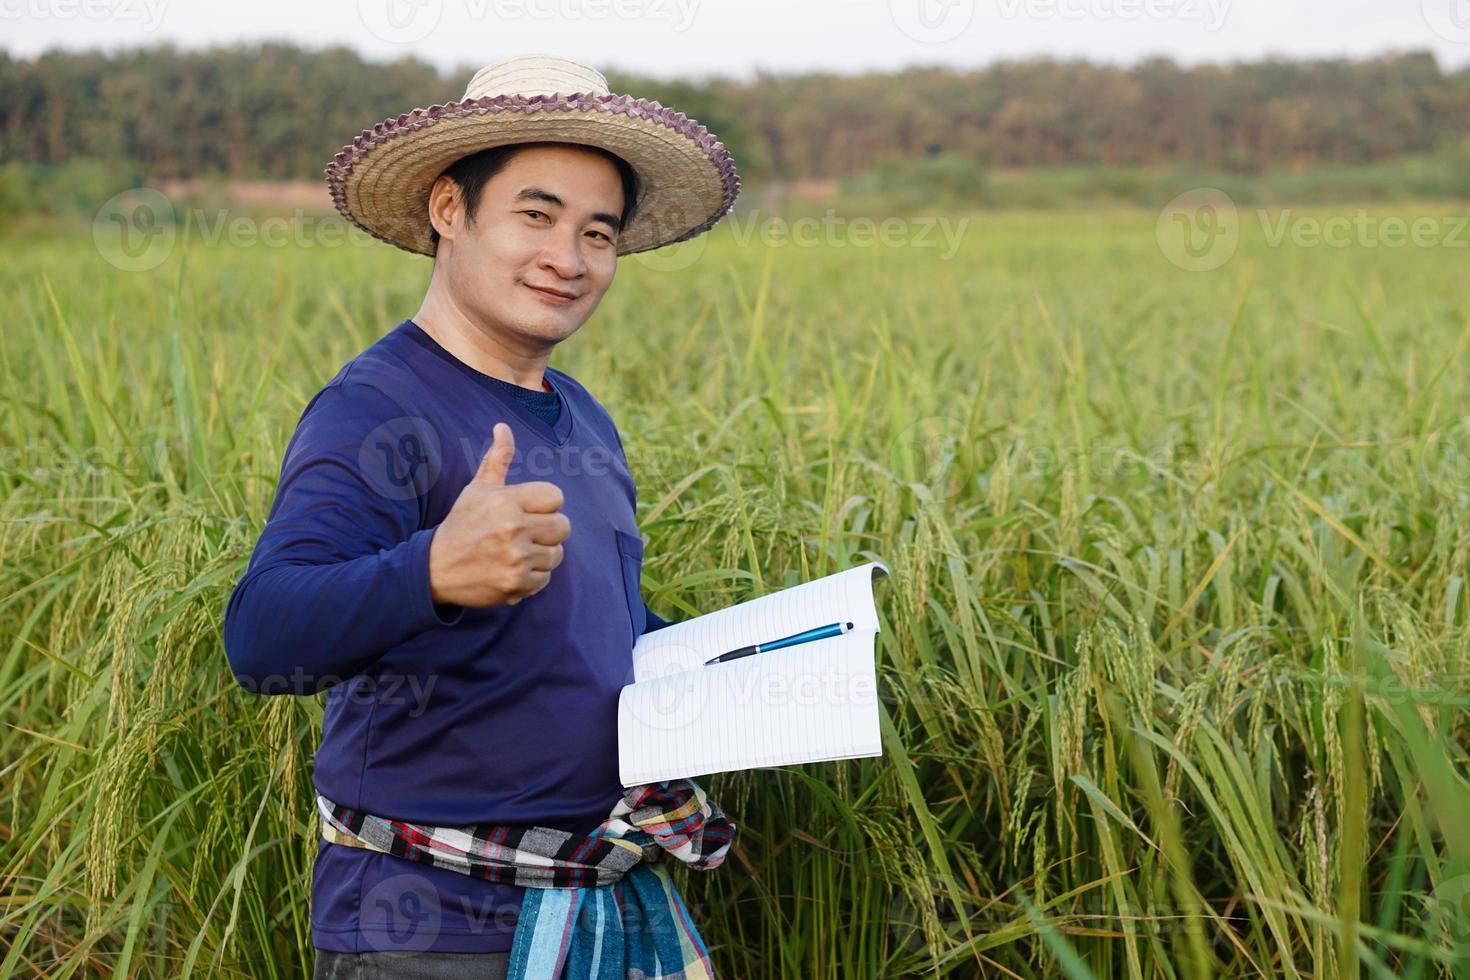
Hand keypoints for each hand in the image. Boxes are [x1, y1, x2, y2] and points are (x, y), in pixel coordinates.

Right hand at [427, 422, 569, 607]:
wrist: (435, 569)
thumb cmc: (462, 524)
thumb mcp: (477, 489)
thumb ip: (497, 459)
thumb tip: (503, 426)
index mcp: (507, 501)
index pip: (556, 497)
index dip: (544, 505)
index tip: (526, 511)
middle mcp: (513, 528)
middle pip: (564, 526)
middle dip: (547, 530)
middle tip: (524, 534)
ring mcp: (516, 558)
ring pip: (556, 555)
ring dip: (540, 555)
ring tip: (515, 552)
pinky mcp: (516, 583)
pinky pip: (545, 579)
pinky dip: (531, 578)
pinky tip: (510, 570)